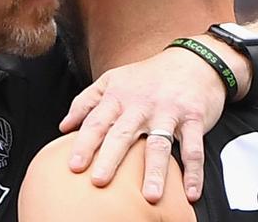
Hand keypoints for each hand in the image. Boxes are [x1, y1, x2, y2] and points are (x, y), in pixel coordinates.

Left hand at [59, 47, 225, 202]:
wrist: (193, 61)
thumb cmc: (147, 77)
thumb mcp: (112, 80)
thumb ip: (86, 102)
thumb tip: (64, 126)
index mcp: (118, 96)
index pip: (97, 121)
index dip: (84, 143)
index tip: (74, 166)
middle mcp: (141, 105)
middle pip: (123, 134)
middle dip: (110, 158)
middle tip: (99, 180)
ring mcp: (168, 112)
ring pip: (159, 144)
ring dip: (155, 171)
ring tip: (150, 196)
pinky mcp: (193, 118)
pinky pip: (193, 148)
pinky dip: (194, 172)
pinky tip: (190, 194)